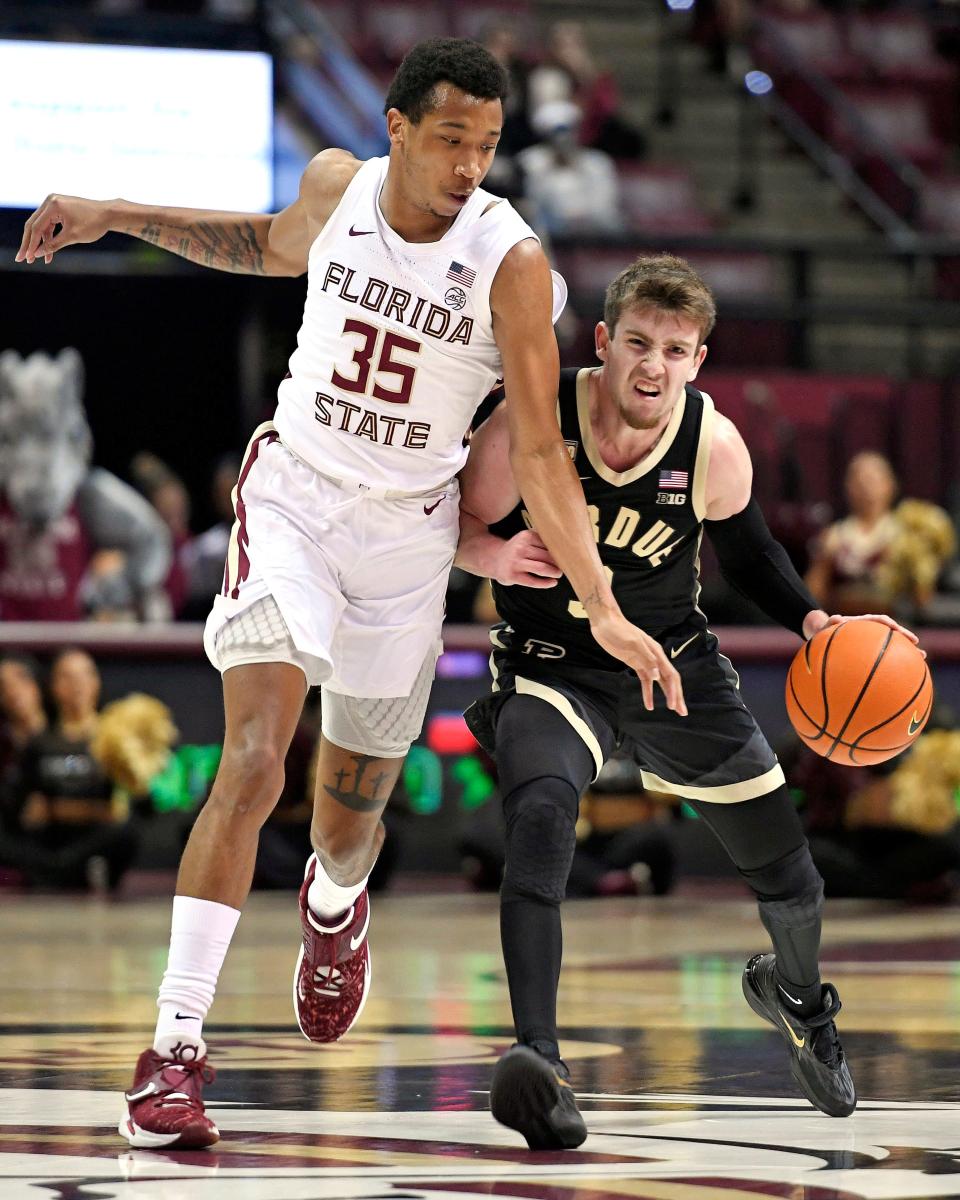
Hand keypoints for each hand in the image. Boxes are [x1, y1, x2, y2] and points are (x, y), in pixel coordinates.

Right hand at [16, 194, 112, 264]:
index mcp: (53, 205)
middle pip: (34, 224)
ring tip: (39, 258)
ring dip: (40, 242)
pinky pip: (49, 224)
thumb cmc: (94, 224)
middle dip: (30, 243)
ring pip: (41, 225)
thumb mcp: (73, 237)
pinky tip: (48, 251)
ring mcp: (54, 203)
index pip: (36, 227)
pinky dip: (49, 237)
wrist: (108, 214)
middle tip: (24, 258)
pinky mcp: (59, 208)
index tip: (27, 258)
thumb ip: (54, 245)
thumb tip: (38, 254)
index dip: (31, 244)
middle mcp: (51, 201)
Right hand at [492, 530, 562, 587]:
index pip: (548, 544)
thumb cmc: (517, 550)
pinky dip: (546, 583)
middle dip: (559, 563)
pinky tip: (552, 582)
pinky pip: (533, 581)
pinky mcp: (512, 576)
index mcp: (526, 536)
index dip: (560, 551)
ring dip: (554, 572)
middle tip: (566, 566)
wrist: (494, 559)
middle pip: (547, 556)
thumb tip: (566, 548)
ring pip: (542, 568)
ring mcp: (515, 562)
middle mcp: (520, 548)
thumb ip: (541, 541)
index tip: (569, 555)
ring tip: (559, 574)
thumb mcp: (526, 540)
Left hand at [590, 609, 686, 715]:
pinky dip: (648, 692)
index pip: (670, 675)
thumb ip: (646, 659)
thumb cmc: (618, 630)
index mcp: (656, 653)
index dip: (674, 691)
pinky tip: (648, 704)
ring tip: (672, 709)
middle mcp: (654, 658)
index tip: (673, 706)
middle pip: (669, 680)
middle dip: (676, 696)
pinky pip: (646, 681)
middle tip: (682, 712)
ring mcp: (645, 661)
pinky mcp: (636, 663)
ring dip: (666, 695)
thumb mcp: (633, 643)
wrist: (605, 622)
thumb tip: (658, 676)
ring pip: (660, 682)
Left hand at [803, 609, 924, 656]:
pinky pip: (884, 659)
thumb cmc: (823, 631)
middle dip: (906, 639)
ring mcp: (872, 643)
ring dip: (906, 653)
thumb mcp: (824, 627)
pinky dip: (893, 666)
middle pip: (893, 634)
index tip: (899, 630)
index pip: (880, 621)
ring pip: (893, 647)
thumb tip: (835, 617)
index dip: (891, 625)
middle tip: (918, 648)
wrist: (821, 635)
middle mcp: (872, 632)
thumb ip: (830, 623)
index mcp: (863, 624)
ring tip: (921, 660)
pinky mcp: (870, 653)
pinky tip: (902, 679)